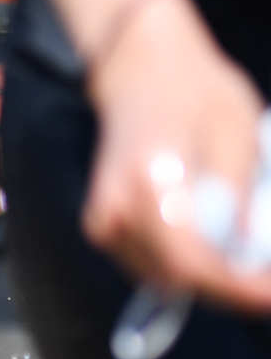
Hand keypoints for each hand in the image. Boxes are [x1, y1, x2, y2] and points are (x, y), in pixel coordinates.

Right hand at [82, 0, 270, 311]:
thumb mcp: (237, 139)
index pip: (191, 263)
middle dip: (231, 289)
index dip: (240, 289)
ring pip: (165, 278)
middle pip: (178, 279)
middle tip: (270, 285)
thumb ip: (239, 203)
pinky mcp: (105, 225)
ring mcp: (103, 222)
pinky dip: (192, 267)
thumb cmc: (195, 91)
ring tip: (254, 270)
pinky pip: (154, 264)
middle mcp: (114, 211)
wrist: (139, 69)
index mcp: (147, 185)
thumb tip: (249, 257)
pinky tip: (223, 255)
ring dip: (212, 280)